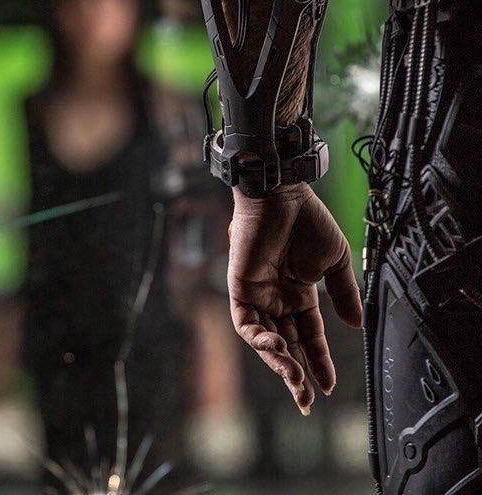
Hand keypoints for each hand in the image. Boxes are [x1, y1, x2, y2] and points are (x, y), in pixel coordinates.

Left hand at [227, 183, 360, 414]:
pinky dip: (258, 338)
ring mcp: (258, 295)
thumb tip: (355, 325)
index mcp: (300, 294)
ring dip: (279, 361)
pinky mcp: (239, 288)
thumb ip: (343, 293)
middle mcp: (277, 298)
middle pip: (286, 344)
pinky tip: (276, 346)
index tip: (328, 385)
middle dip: (296, 372)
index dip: (318, 360)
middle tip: (307, 399)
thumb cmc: (308, 221)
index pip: (309, 335)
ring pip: (265, 339)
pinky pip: (244, 321)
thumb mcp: (335, 262)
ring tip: (295, 380)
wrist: (283, 196)